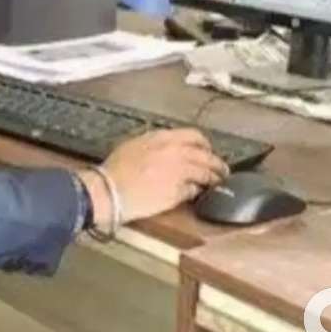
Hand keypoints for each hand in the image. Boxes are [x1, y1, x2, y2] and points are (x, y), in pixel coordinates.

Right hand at [78, 129, 228, 228]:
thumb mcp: (133, 146)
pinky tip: (197, 195)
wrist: (109, 190)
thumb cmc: (115, 170)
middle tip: (221, 170)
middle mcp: (174, 152)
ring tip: (215, 184)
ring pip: (206, 174)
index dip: (205, 145)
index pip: (194, 136)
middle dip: (217, 164)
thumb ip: (154, 144)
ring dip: (213, 179)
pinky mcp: (178, 192)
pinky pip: (194, 191)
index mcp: (162, 137)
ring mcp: (178, 172)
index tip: (207, 151)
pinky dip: (197, 192)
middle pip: (206, 156)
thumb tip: (167, 148)